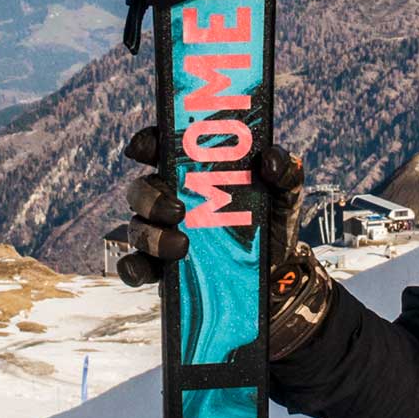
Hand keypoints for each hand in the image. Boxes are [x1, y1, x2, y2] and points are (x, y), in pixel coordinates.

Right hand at [119, 126, 335, 358]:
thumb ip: (285, 170)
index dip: (147, 143)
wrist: (276, 273)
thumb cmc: (271, 220)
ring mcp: (162, 232)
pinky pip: (134, 266)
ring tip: (181, 245)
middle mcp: (170, 197)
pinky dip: (133, 268)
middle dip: (151, 197)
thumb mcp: (285, 193)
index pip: (160, 148)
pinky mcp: (162, 267)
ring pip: (137, 227)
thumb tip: (270, 160)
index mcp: (192, 171)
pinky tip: (146, 272)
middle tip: (178, 209)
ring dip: (152, 235)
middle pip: (142, 189)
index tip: (146, 149)